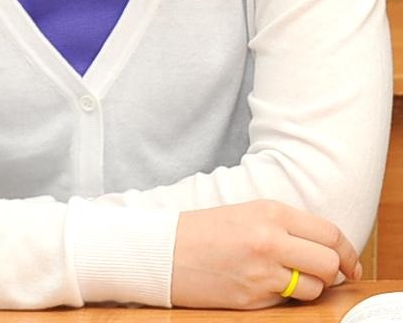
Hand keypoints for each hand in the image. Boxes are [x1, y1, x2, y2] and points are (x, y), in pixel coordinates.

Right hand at [170, 200, 362, 309]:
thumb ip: (286, 226)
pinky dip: (285, 299)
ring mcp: (261, 271)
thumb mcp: (248, 213)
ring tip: (290, 280)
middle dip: (331, 272)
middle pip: (328, 262)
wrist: (165, 251)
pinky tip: (267, 287)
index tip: (349, 263)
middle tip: (325, 274)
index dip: (346, 251)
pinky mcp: (252, 299)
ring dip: (309, 288)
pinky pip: (287, 303)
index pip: (328, 234)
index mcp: (270, 211)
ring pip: (313, 288)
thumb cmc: (206, 230)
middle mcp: (270, 239)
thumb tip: (325, 249)